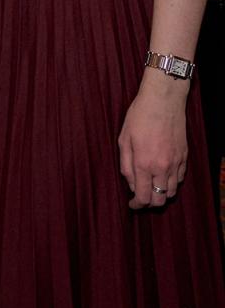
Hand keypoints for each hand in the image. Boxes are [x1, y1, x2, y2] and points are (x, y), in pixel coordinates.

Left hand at [118, 76, 188, 208]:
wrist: (163, 101)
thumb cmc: (139, 116)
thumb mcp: (123, 139)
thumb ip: (125, 164)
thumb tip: (130, 184)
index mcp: (143, 163)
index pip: (143, 196)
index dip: (136, 205)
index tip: (132, 205)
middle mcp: (162, 167)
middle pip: (160, 200)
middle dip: (149, 204)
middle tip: (140, 198)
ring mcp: (176, 163)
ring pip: (172, 192)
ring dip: (161, 194)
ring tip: (151, 187)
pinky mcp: (184, 158)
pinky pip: (179, 179)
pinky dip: (171, 183)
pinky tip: (162, 176)